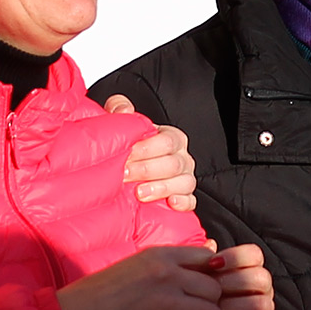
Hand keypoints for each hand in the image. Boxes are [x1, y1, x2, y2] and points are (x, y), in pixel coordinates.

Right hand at [55, 245, 222, 309]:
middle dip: (210, 303)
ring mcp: (168, 304)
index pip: (208, 258)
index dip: (210, 275)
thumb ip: (168, 263)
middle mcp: (168, 275)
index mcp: (161, 255)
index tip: (200, 288)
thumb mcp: (136, 264)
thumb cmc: (103, 291)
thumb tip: (205, 265)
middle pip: (215, 289)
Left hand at [104, 94, 196, 211]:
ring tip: (140, 193)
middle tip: (125, 174)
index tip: (127, 153)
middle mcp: (182, 158)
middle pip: (173, 163)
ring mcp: (185, 178)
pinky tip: (171, 203)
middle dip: (147, 170)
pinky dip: (183, 203)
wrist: (129, 168)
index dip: (147, 148)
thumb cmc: (129, 144)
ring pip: (184, 183)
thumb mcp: (121, 121)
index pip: (167, 141)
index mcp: (171, 138)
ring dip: (161, 188)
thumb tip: (125, 110)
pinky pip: (190, 201)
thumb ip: (119, 106)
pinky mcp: (184, 197)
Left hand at [199, 244, 274, 309]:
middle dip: (233, 282)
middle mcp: (262, 291)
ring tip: (211, 309)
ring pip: (260, 305)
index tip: (212, 263)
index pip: (255, 255)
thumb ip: (205, 262)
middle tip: (209, 288)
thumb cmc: (204, 298)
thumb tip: (209, 244)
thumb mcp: (201, 278)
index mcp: (251, 270)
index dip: (236, 256)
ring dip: (232, 307)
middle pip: (261, 278)